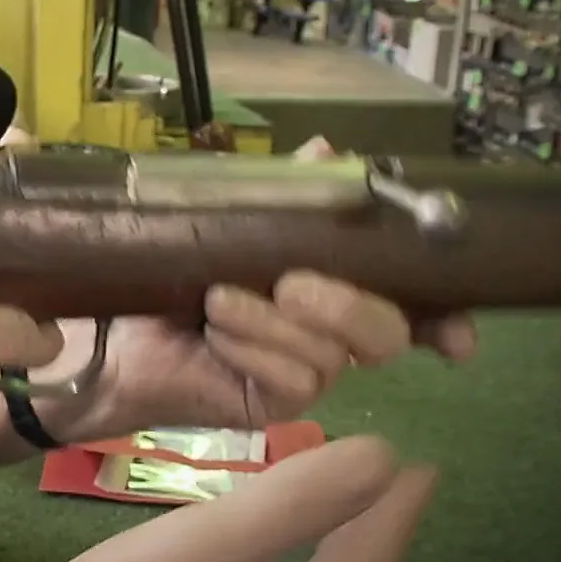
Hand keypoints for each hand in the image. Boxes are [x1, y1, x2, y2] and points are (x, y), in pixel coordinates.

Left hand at [0, 135, 478, 435]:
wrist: (99, 327)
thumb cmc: (167, 271)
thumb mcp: (222, 215)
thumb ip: (282, 190)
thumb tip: (332, 153)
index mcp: (332, 284)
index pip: (414, 304)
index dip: (448, 315)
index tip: (461, 334)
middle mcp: (331, 334)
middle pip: (388, 331)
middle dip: (346, 302)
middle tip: (291, 280)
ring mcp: (304, 375)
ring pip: (331, 357)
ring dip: (275, 323)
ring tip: (220, 300)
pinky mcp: (269, 407)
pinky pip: (288, 382)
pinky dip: (253, 350)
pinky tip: (214, 332)